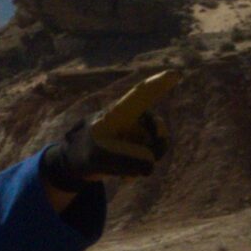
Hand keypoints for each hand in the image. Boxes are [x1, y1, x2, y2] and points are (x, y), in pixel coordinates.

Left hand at [43, 70, 178, 189]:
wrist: (75, 162)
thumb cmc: (83, 154)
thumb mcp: (98, 159)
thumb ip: (124, 160)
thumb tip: (151, 164)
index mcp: (118, 113)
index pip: (139, 96)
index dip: (157, 85)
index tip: (175, 74)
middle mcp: (130, 117)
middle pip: (156, 127)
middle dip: (156, 145)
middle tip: (149, 160)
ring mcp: (135, 130)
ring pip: (155, 146)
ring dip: (144, 161)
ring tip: (124, 174)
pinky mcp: (137, 143)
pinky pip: (150, 157)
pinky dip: (140, 167)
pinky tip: (125, 176)